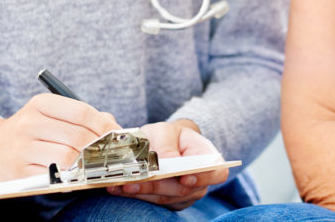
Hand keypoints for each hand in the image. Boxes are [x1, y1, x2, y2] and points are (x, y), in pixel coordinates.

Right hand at [0, 93, 119, 182]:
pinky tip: (74, 172)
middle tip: (108, 151)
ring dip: (85, 162)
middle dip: (98, 145)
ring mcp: (23, 148)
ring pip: (68, 157)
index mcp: (40, 104)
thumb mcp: (49, 113)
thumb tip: (113, 126)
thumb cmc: (30, 129)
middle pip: (78, 135)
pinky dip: (71, 176)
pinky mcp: (20, 172)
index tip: (115, 133)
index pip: (81, 112)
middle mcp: (29, 123)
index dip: (103, 124)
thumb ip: (82, 116)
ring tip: (90, 161)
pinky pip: (55, 176)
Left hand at [107, 119, 228, 210]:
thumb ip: (167, 144)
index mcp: (208, 159)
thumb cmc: (169, 135)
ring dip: (141, 192)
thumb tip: (167, 161)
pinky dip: (135, 194)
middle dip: (156, 186)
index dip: (203, 177)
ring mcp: (183, 195)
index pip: (216, 172)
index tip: (184, 178)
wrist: (163, 144)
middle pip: (183, 189)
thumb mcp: (167, 131)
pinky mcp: (166, 202)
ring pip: (164, 199)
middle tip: (133, 181)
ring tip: (119, 184)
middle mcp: (199, 181)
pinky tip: (118, 188)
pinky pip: (152, 203)